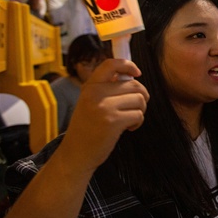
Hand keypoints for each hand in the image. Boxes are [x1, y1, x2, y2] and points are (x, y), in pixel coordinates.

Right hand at [60, 59, 149, 173]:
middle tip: (135, 108)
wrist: (76, 153)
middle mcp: (95, 93)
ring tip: (129, 119)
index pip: (111, 64)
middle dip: (141, 96)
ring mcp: (104, 107)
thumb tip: (132, 75)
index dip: (128, 65)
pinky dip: (138, 122)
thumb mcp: (91, 102)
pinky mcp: (113, 121)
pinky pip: (138, 114)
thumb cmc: (88, 127)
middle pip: (134, 85)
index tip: (137, 73)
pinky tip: (128, 128)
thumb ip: (107, 88)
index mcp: (90, 86)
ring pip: (139, 99)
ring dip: (140, 110)